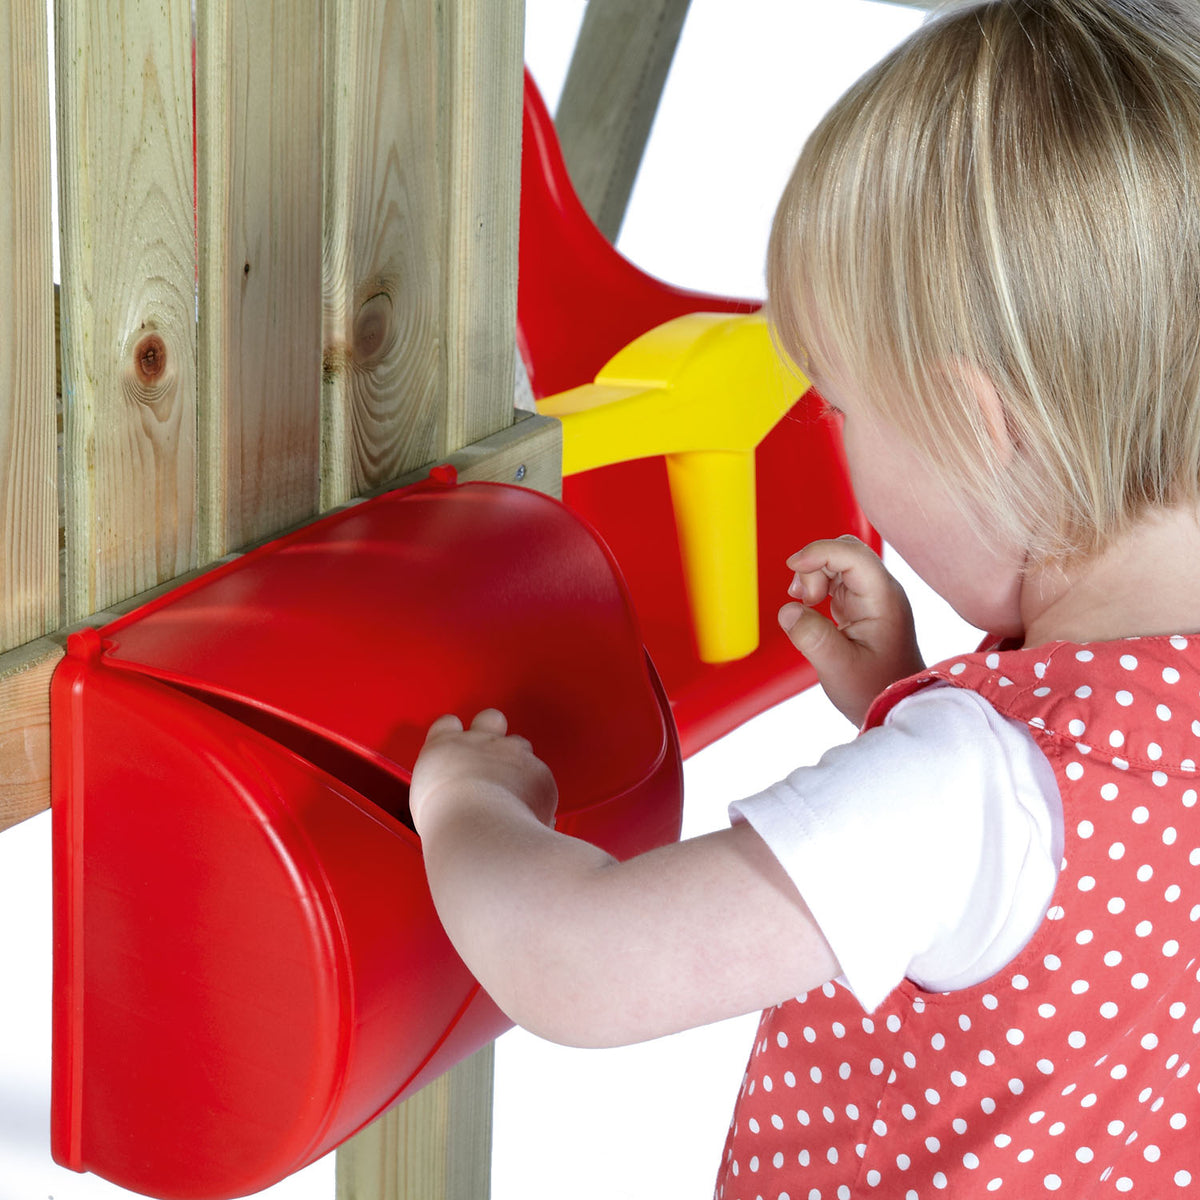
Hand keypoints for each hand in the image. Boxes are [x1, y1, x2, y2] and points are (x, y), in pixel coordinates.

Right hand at [410, 709, 558, 836]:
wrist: (478, 832)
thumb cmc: (445, 825)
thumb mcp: (422, 805)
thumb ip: (436, 792)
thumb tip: (445, 803)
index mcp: (443, 747)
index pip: (447, 724)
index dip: (453, 734)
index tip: (455, 752)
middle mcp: (479, 742)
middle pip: (490, 718)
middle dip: (493, 732)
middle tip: (489, 759)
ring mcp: (511, 752)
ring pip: (520, 744)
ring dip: (517, 763)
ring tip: (509, 794)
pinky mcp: (537, 770)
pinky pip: (540, 776)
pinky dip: (536, 793)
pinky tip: (526, 813)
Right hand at [778, 536, 923, 725]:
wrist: (898, 707)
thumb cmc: (876, 690)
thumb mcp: (838, 667)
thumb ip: (811, 637)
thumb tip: (788, 609)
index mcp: (882, 599)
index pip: (852, 554)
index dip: (819, 552)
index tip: (792, 566)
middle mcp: (881, 591)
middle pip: (846, 551)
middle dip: (816, 565)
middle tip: (804, 598)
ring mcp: (873, 597)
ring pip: (839, 563)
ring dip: (814, 575)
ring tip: (805, 604)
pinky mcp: (862, 606)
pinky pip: (838, 580)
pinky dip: (818, 586)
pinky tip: (811, 606)